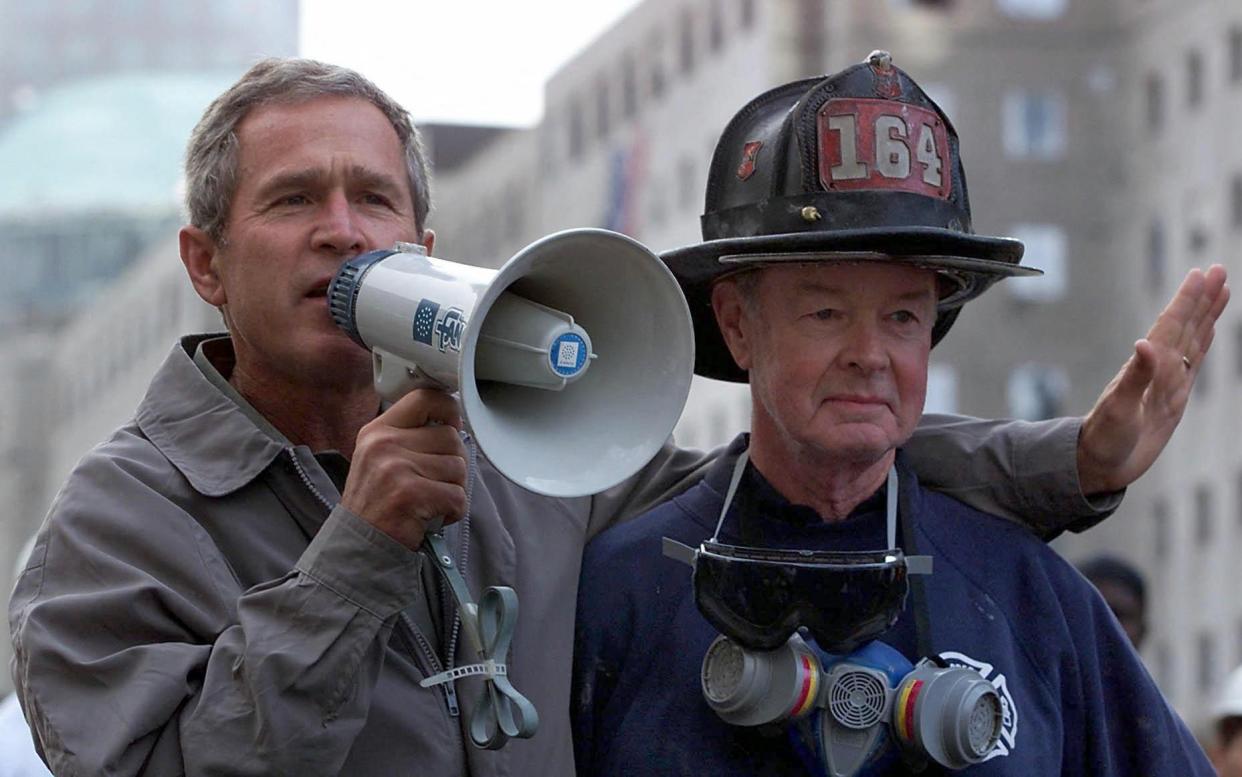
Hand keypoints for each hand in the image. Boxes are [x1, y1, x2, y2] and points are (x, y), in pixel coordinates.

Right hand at [341, 389, 467, 549]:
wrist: (358, 547)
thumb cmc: (377, 505)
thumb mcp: (380, 458)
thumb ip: (411, 437)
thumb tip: (454, 423)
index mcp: (378, 431)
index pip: (426, 398)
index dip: (449, 410)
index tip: (452, 426)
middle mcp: (385, 444)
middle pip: (451, 438)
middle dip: (453, 464)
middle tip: (434, 484)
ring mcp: (396, 468)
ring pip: (459, 468)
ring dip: (453, 490)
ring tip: (429, 502)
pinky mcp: (411, 495)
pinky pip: (458, 496)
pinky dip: (452, 512)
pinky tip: (431, 517)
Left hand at [1077, 265, 1228, 494]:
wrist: (1099, 464)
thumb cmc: (1104, 438)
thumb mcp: (1119, 409)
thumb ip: (1134, 378)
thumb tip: (1144, 343)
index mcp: (1146, 368)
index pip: (1170, 326)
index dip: (1186, 301)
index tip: (1201, 274)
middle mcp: (1158, 369)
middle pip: (1185, 326)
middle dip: (1202, 298)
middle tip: (1218, 268)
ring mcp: (1167, 381)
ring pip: (1193, 339)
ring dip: (1206, 315)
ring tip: (1221, 289)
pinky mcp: (1174, 397)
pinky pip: (1194, 363)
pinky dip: (1204, 342)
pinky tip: (1209, 328)